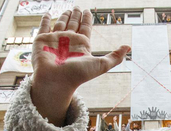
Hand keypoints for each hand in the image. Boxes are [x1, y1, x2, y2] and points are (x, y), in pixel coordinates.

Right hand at [31, 8, 129, 124]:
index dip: (87, 19)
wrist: (56, 82)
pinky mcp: (41, 40)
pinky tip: (48, 14)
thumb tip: (129, 47)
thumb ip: (115, 57)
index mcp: (81, 45)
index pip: (85, 28)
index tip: (88, 11)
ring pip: (60, 24)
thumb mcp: (101, 65)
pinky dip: (45, 20)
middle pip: (73, 24)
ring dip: (63, 16)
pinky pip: (43, 27)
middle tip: (77, 7)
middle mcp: (68, 41)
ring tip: (67, 10)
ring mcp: (54, 40)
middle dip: (75, 15)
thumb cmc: (78, 75)